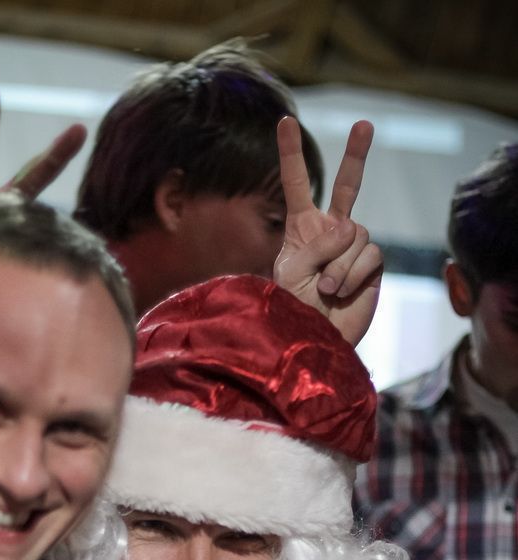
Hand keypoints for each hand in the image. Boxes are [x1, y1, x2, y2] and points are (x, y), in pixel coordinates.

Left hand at [273, 116, 382, 346]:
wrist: (315, 341)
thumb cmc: (293, 310)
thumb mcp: (289, 273)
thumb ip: (315, 244)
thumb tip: (350, 228)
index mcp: (302, 228)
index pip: (297, 184)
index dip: (291, 154)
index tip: (284, 121)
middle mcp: (331, 231)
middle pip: (347, 186)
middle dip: (356, 155)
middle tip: (364, 124)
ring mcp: (354, 246)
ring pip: (354, 234)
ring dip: (336, 266)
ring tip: (324, 291)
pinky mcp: (372, 264)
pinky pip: (368, 255)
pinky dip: (351, 275)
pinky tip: (341, 294)